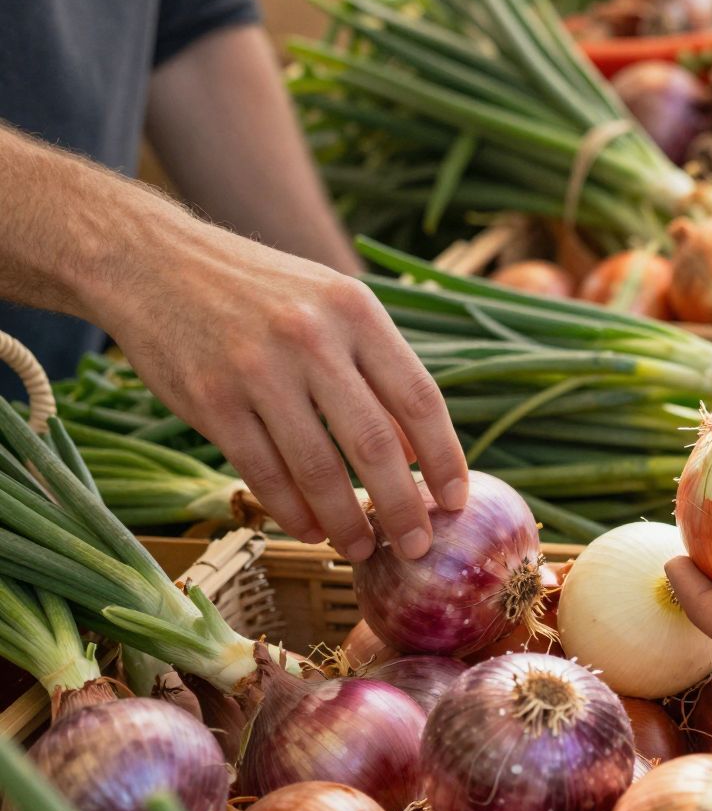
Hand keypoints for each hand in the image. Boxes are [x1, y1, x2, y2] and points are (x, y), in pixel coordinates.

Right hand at [101, 215, 466, 561]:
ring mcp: (258, 370)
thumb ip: (376, 367)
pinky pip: (264, 473)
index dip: (444, 458)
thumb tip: (417, 452)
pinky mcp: (212, 401)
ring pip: (318, 469)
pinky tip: (309, 529)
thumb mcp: (331, 304)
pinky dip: (292, 512)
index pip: (419, 398)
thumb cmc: (261, 291)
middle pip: (375, 444)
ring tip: (360, 549)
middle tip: (417, 547)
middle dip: (403, 508)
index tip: (458, 501)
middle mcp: (311, 337)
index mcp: (355, 310)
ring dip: (346, 522)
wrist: (154, 262)